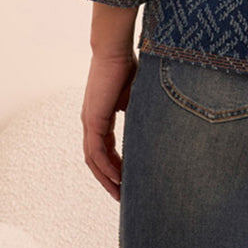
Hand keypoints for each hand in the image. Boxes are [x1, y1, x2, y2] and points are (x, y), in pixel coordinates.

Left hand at [81, 52, 137, 200]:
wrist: (115, 49)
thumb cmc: (128, 66)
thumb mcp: (138, 98)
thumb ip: (141, 114)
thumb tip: (157, 126)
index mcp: (101, 118)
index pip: (105, 150)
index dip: (116, 168)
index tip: (128, 182)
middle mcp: (91, 122)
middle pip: (96, 161)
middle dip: (109, 181)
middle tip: (122, 198)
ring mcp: (90, 122)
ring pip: (94, 160)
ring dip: (106, 179)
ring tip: (121, 194)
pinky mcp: (93, 119)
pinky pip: (97, 151)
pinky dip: (107, 167)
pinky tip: (119, 178)